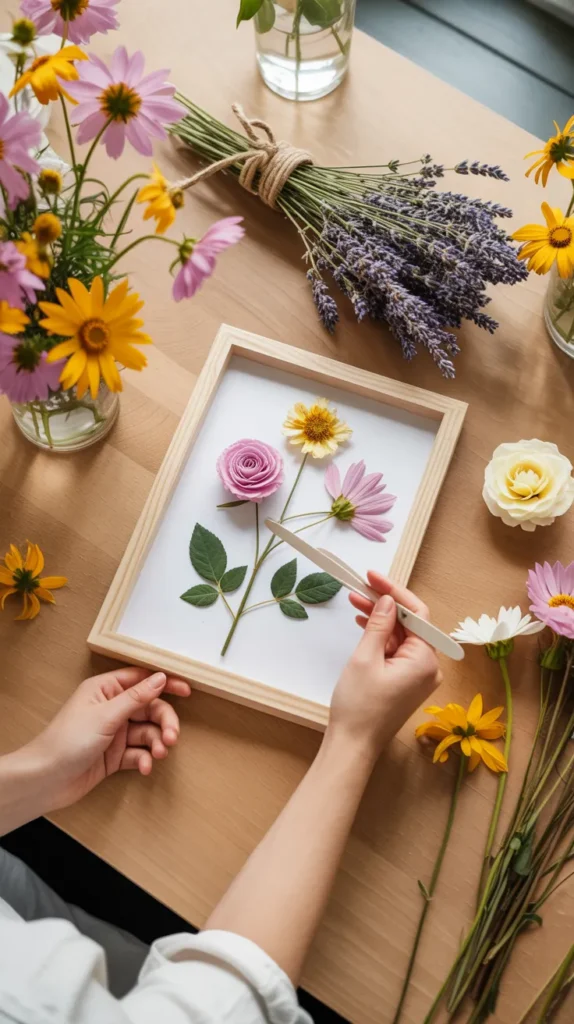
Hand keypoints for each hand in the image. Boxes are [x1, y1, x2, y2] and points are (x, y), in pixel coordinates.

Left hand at [25, 667, 190, 809]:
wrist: (46, 780)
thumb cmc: (67, 741)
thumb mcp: (106, 715)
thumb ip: (137, 697)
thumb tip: (161, 678)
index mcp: (105, 690)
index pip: (141, 680)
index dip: (164, 683)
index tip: (186, 690)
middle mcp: (111, 709)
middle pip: (149, 709)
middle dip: (164, 722)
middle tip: (173, 737)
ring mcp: (113, 733)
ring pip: (147, 732)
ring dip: (157, 743)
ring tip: (159, 754)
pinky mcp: (114, 756)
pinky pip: (138, 753)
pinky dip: (145, 759)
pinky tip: (145, 767)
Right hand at [328, 572, 440, 758]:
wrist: (353, 745)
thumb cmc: (359, 706)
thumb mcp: (366, 657)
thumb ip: (380, 625)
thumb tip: (388, 601)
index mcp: (425, 660)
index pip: (417, 614)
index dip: (395, 592)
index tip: (373, 577)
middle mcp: (428, 667)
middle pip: (410, 624)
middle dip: (385, 604)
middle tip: (360, 586)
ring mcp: (418, 676)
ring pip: (401, 636)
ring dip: (380, 619)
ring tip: (355, 601)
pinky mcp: (406, 682)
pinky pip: (397, 651)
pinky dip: (381, 637)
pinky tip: (363, 624)